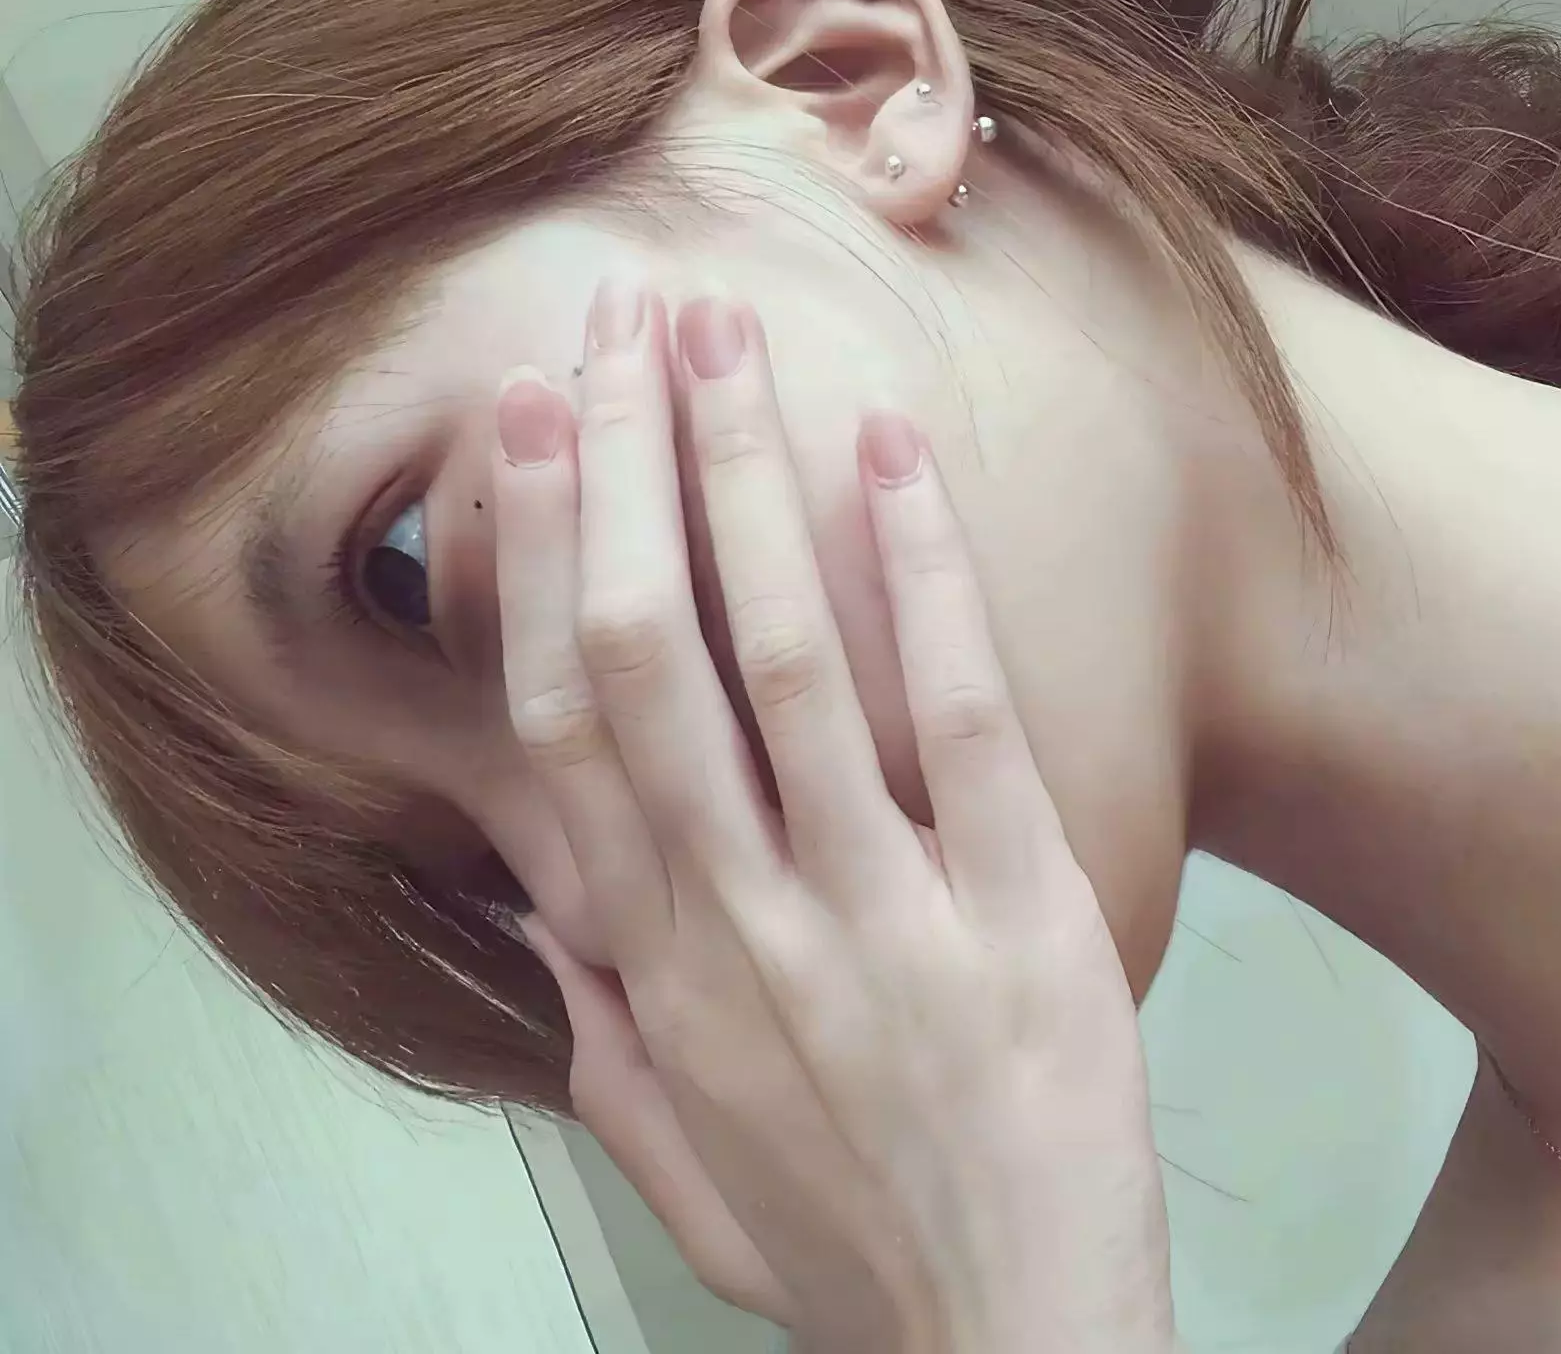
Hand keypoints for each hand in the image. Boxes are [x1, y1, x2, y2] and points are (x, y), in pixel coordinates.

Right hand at [492, 281, 1177, 1353]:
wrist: (1017, 1342)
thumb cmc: (851, 1236)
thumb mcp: (680, 1164)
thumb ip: (601, 1027)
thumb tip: (540, 901)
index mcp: (659, 966)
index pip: (560, 723)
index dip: (530, 561)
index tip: (520, 436)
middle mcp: (745, 919)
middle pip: (650, 656)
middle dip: (620, 475)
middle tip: (612, 330)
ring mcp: (880, 909)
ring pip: (788, 658)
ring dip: (748, 482)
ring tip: (727, 343)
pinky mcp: (1015, 908)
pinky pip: (959, 714)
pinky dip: (924, 575)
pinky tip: (894, 453)